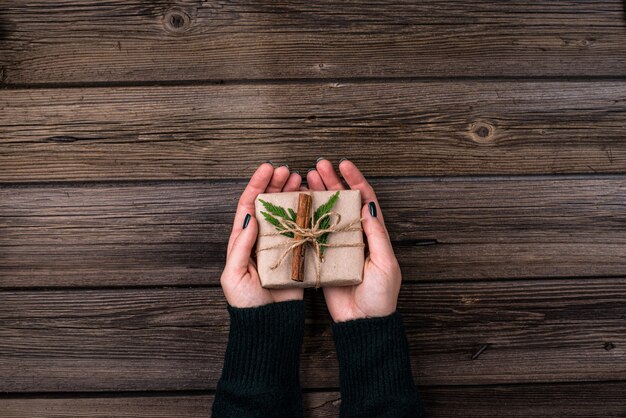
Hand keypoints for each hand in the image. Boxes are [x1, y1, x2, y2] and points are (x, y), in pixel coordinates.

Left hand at [221, 162, 304, 307]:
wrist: (268, 323)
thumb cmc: (246, 302)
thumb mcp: (234, 274)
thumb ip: (240, 245)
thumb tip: (250, 216)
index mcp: (243, 241)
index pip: (249, 206)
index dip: (257, 185)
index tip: (268, 168)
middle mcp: (261, 239)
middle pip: (268, 204)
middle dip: (276, 184)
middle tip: (288, 171)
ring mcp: (279, 245)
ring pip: (286, 213)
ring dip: (292, 195)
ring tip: (301, 181)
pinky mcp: (296, 254)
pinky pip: (301, 230)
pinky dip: (306, 214)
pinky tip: (312, 203)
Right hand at [307, 159, 401, 321]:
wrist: (363, 323)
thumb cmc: (380, 296)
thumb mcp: (385, 264)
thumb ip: (376, 236)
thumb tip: (368, 206)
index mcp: (372, 234)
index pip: (364, 199)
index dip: (355, 180)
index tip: (344, 164)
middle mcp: (354, 236)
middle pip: (342, 202)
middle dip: (331, 181)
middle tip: (318, 165)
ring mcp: (337, 245)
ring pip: (325, 214)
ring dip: (317, 195)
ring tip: (305, 177)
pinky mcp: (323, 258)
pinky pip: (313, 233)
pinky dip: (305, 218)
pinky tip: (296, 206)